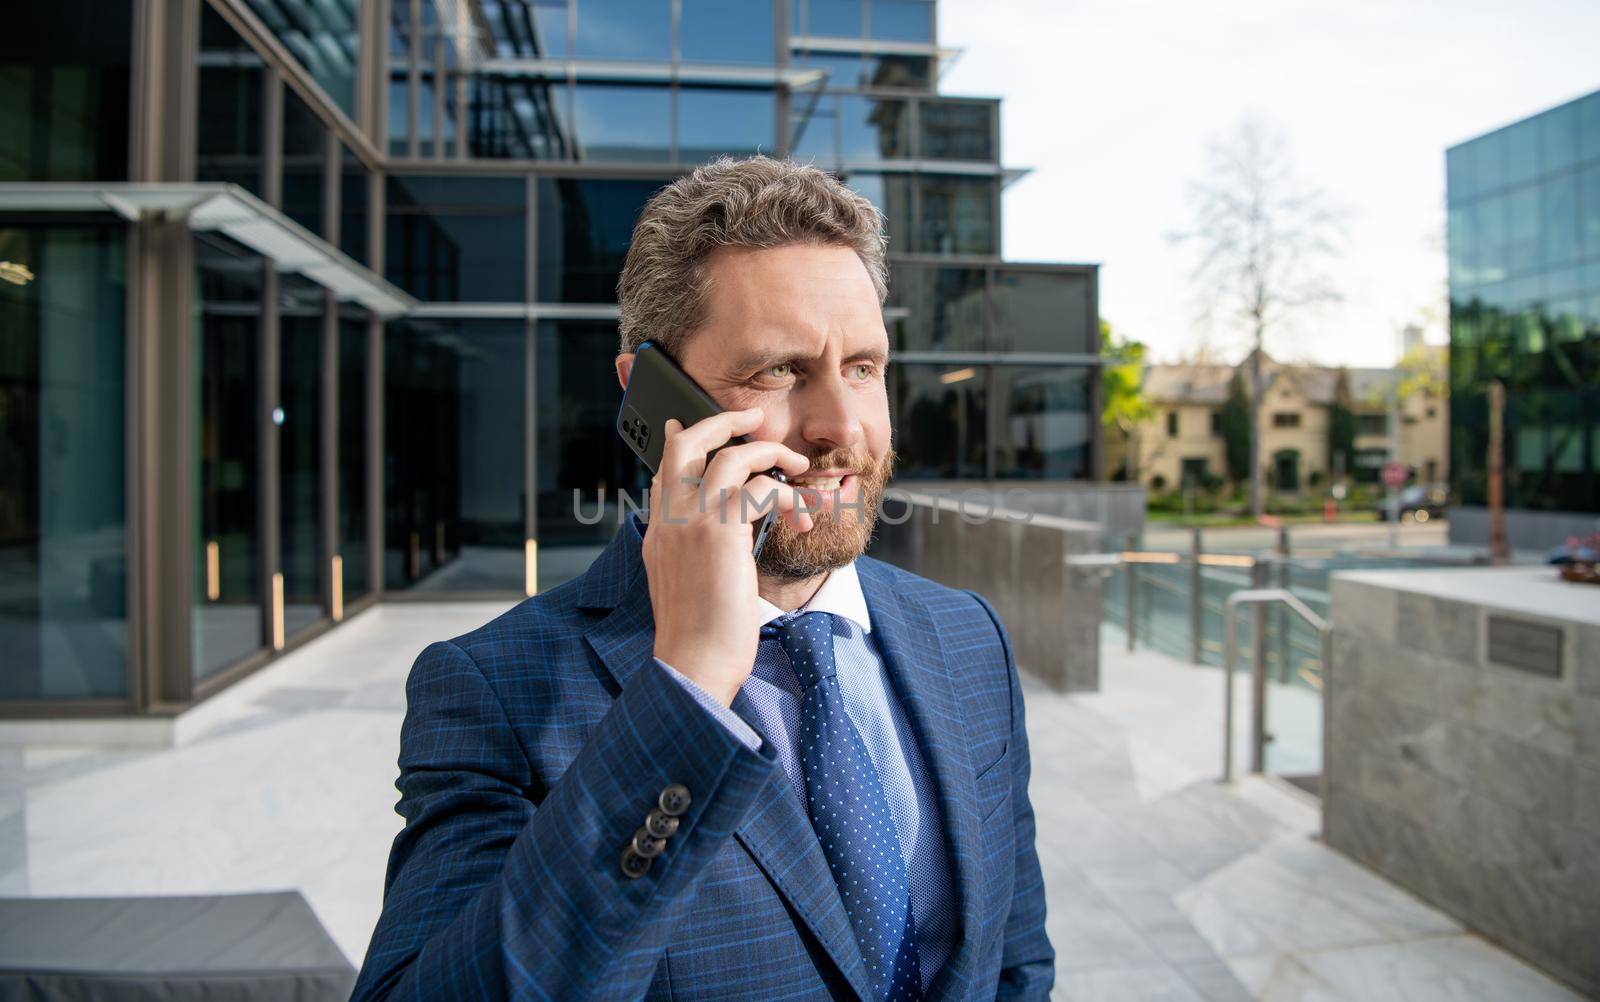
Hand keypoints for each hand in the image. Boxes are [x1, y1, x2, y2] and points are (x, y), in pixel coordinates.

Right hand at [645, 407, 813, 705]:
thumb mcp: (686, 588)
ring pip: (731, 456)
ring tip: (799, 469)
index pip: (664, 471)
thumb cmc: (699, 639)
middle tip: (751, 417)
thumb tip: (719, 542)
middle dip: (722, 421)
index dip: (681, 443)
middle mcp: (669, 520)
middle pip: (687, 443)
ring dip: (771, 454)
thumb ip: (694, 554)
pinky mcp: (721, 532)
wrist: (694, 664)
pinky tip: (802, 517)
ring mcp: (691, 522)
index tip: (688, 427)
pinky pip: (762, 488)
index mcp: (658, 534)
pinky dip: (790, 495)